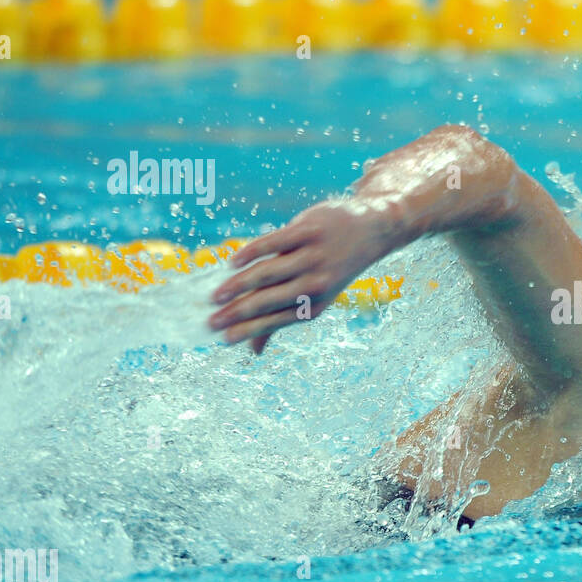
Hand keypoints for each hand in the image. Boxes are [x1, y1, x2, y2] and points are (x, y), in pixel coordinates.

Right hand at [208, 201, 390, 352]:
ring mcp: (312, 257)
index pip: (275, 321)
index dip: (248, 331)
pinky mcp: (308, 230)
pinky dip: (250, 253)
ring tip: (215, 294)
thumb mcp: (315, 297)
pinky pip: (272, 242)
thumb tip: (253, 352)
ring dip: (237, 285)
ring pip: (266, 273)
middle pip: (267, 301)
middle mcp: (315, 284)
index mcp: (315, 305)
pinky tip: (233, 263)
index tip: (222, 338)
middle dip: (235, 313)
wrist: (371, 229)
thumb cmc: (332, 268)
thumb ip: (281, 320)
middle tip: (210, 321)